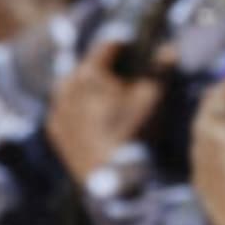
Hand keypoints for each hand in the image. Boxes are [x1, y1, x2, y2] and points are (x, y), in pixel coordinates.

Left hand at [45, 40, 170, 182]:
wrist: (114, 177)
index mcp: (90, 72)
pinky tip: (94, 120)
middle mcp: (67, 86)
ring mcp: (58, 109)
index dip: (126, 47)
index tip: (137, 53)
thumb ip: (160, 69)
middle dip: (105, 69)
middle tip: (124, 80)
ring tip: (107, 100)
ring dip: (88, 87)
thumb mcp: (153, 98)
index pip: (108, 46)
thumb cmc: (135, 132)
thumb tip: (170, 48)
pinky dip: (78, 109)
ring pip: (73, 87)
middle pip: (88, 66)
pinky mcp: (54, 130)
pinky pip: (65, 109)